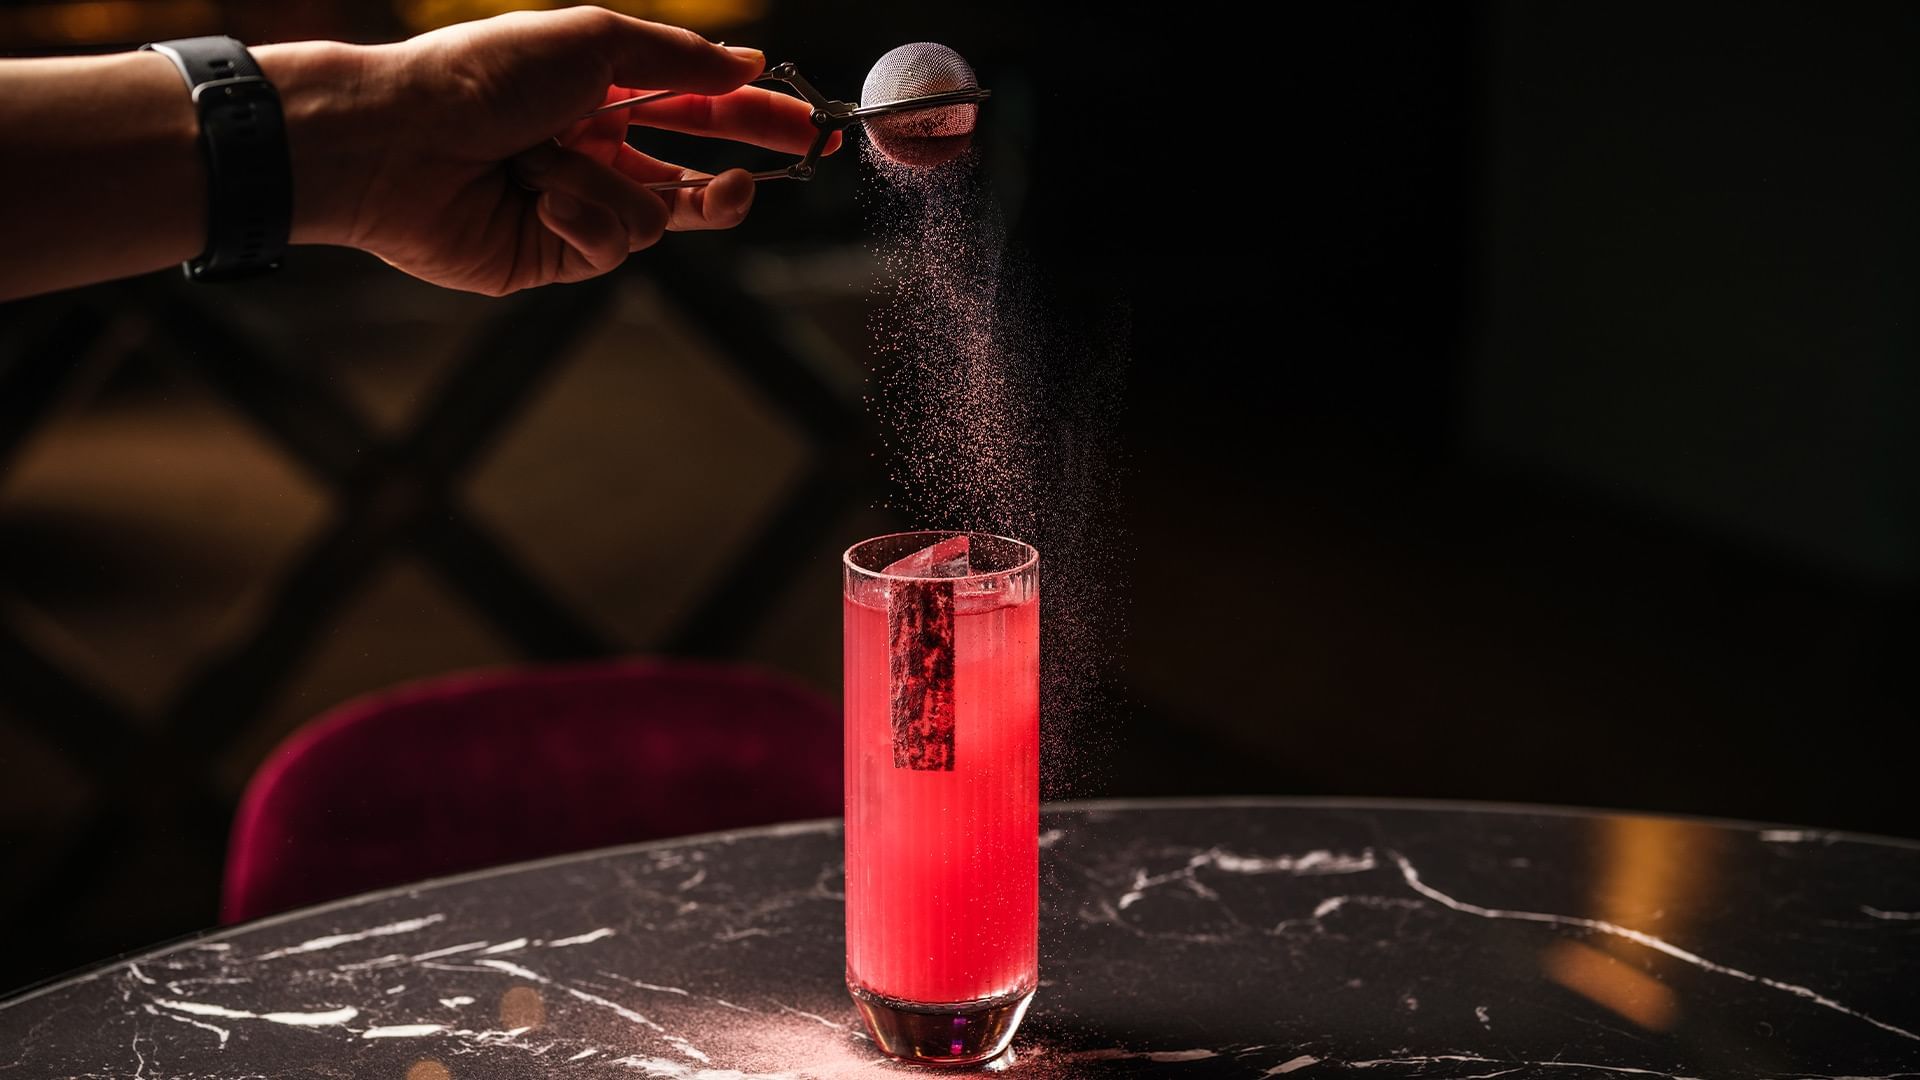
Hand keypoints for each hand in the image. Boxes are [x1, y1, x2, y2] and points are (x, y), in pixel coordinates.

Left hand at [266, 7, 836, 294]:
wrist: (399, 143)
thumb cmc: (480, 76)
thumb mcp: (592, 41)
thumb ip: (677, 59)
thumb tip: (743, 64)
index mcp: (596, 94)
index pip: (693, 108)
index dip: (751, 117)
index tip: (805, 126)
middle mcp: (589, 151)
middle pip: (689, 174)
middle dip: (736, 167)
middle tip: (791, 157)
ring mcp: (573, 208)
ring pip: (655, 216)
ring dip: (610, 187)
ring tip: (548, 166)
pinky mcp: (553, 256)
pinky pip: (612, 246)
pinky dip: (580, 218)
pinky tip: (536, 199)